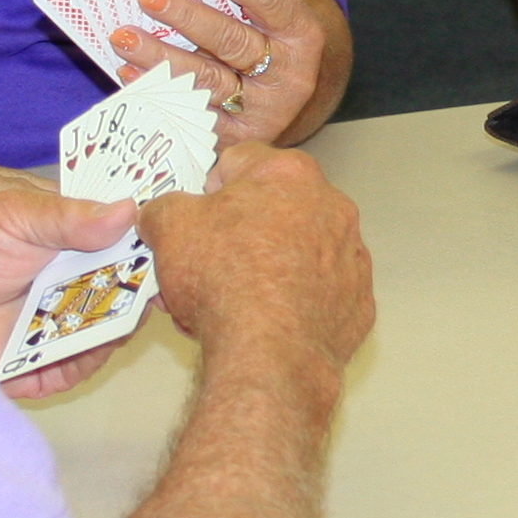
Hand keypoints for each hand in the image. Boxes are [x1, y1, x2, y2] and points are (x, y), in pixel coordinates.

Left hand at [0, 179, 144, 399]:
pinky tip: (64, 344)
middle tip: (149, 284)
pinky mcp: (48, 367)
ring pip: (113, 330)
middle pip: (131, 290)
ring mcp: (65, 327)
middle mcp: (77, 285)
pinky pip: (82, 366)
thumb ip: (68, 216)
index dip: (151, 245)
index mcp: (74, 244)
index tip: (172, 244)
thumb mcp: (12, 218)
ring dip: (114, 323)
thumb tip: (128, 210)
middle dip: (143, 287)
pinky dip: (82, 357)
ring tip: (101, 313)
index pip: (128, 244)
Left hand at [114, 0, 327, 145]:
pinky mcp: (236, 137)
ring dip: (161, 57)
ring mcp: (262, 110)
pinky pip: (191, 113)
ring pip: (207, 80)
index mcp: (301, 34)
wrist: (282, 97)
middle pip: (233, 41)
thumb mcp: (268, 16)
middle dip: (186, 17)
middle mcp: (287, 75)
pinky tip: (132, 72)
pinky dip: (158, 92)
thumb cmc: (266, 40)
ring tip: (124, 37)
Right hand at [139, 139, 373, 391]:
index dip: (210, 189)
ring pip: (300, 252)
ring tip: (235, 300)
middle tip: (209, 265)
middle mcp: (331, 206)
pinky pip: (320, 293)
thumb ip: (163, 208)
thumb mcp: (170, 229)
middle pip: (274, 209)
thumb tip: (159, 214)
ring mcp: (351, 256)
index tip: (196, 218)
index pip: (240, 161)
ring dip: (270, 266)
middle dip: (240, 232)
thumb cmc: (224, 280)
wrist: (269, 355)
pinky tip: (270, 321)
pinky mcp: (358, 302)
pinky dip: (298, 302)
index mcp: (288, 174)